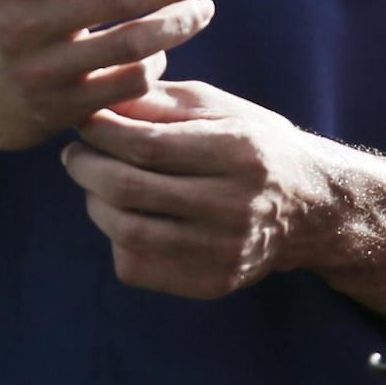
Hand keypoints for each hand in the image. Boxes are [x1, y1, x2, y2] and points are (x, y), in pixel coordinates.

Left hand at [61, 80, 337, 299]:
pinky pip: (137, 266)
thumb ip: (163, 102)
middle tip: (74, 154)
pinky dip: (115, 238)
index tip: (85, 121)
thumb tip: (102, 101)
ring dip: (95, 203)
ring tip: (93, 183)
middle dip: (88, 167)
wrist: (310, 208)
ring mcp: (224, 251)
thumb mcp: (223, 108)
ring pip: (128, 232)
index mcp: (242, 152)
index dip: (104, 132)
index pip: (150, 145)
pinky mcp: (212, 282)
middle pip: (132, 189)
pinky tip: (122, 215)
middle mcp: (236, 205)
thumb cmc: (257, 145)